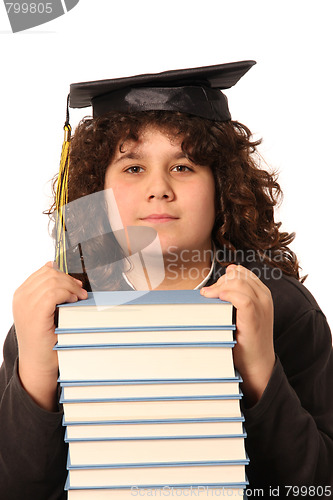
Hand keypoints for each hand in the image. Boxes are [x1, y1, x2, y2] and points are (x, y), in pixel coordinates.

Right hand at [12, 262, 87, 409]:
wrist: (37, 363)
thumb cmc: (44, 338)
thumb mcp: (44, 311)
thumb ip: (48, 292)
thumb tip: (60, 270)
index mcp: (21, 294)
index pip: (43, 271)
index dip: (63, 274)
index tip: (75, 284)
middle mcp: (20, 298)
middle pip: (49, 274)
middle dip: (69, 280)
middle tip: (81, 291)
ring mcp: (26, 305)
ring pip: (52, 281)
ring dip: (71, 287)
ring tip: (79, 297)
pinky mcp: (35, 314)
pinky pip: (53, 293)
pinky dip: (67, 294)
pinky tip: (74, 301)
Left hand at [201, 264, 274, 405]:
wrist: (257, 364)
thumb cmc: (245, 340)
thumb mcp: (240, 314)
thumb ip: (233, 298)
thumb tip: (213, 286)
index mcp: (262, 293)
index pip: (241, 271)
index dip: (224, 276)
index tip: (213, 289)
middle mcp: (264, 297)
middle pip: (238, 274)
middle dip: (219, 281)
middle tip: (208, 295)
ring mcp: (261, 306)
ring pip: (239, 282)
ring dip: (219, 287)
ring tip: (208, 297)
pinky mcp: (255, 318)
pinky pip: (242, 298)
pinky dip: (227, 295)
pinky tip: (217, 301)